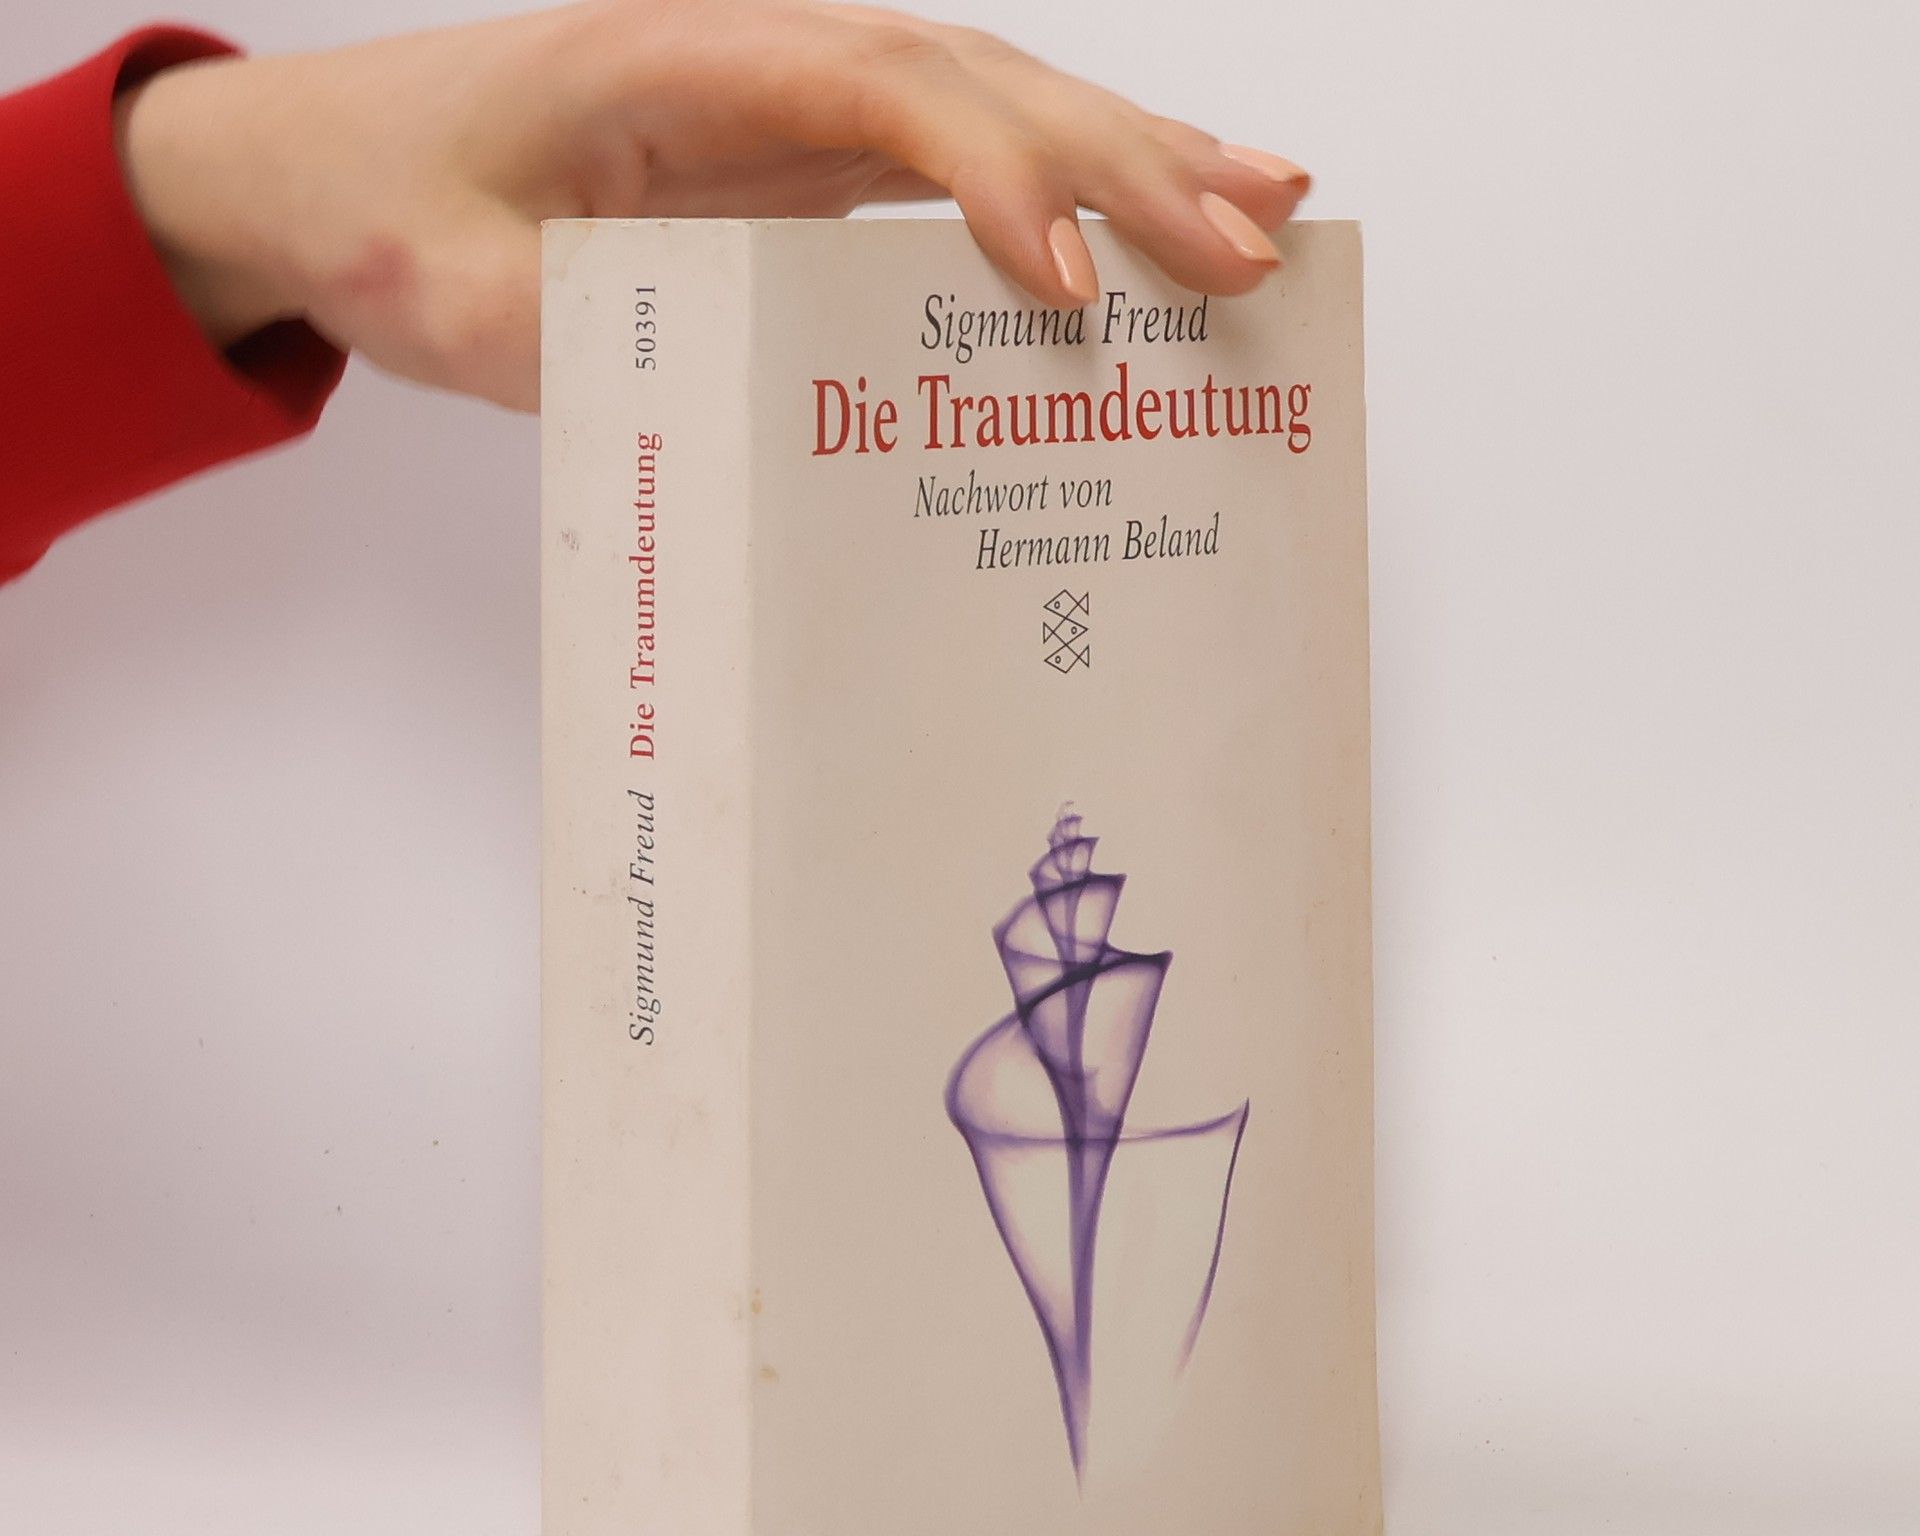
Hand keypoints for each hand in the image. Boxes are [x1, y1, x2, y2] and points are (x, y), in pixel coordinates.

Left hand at [116, 0, 1310, 410]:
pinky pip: (959, 159)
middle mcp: (758, 60)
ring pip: (994, 103)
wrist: (331, 169)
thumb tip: (746, 395)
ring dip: (1135, 155)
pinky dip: (1065, 188)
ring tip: (1268, 211)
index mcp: (673, 62)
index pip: (872, 87)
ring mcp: (791, 106)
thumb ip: (591, 333)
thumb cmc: (387, 212)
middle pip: (975, 79)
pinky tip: (1151, 220)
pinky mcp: (803, 162)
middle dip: (1120, 162)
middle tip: (1246, 244)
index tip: (1065, 280)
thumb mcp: (459, 295)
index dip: (988, 168)